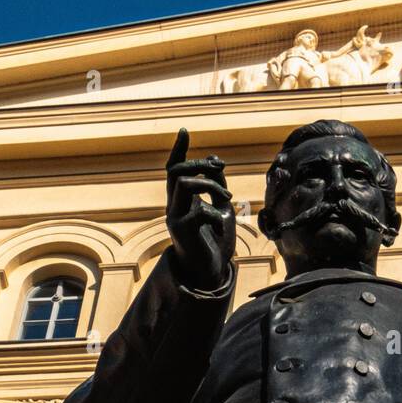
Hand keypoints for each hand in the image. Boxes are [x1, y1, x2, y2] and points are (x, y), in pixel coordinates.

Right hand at [165, 128, 235, 290]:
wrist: (212, 272)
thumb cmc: (216, 241)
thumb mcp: (222, 207)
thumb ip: (218, 185)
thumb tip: (214, 159)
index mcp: (183, 201)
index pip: (174, 170)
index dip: (178, 150)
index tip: (184, 131)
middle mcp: (174, 207)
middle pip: (176, 171)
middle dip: (200, 164)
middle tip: (220, 169)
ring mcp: (175, 219)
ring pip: (183, 184)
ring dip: (210, 184)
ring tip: (227, 198)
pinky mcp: (181, 232)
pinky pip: (199, 211)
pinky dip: (216, 213)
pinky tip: (223, 224)